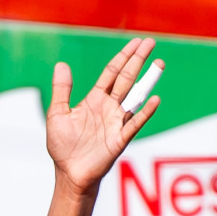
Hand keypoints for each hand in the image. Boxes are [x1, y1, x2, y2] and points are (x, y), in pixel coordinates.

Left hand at [46, 38, 162, 195]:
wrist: (69, 173)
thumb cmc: (63, 146)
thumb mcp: (58, 114)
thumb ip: (62, 90)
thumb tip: (62, 64)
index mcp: (95, 99)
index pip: (112, 73)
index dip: (123, 57)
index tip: (136, 42)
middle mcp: (109, 107)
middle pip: (126, 78)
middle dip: (138, 60)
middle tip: (151, 42)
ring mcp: (116, 122)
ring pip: (134, 96)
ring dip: (147, 81)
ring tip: (159, 64)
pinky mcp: (120, 139)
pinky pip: (135, 123)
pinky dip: (145, 112)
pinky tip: (154, 99)